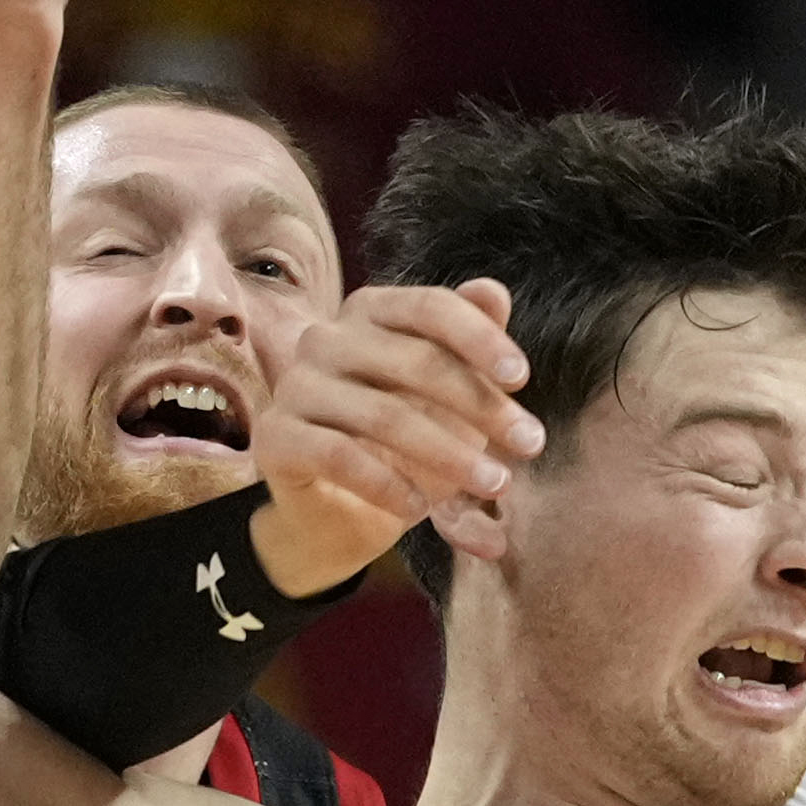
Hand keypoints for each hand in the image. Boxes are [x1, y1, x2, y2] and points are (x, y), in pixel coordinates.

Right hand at [245, 280, 540, 594]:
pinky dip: (388, 485)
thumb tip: (493, 290)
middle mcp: (325, 339)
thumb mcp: (450, 396)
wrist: (342, 514)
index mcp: (369, 311)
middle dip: (481, 406)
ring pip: (382, 414)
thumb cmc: (406, 443)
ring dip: (449, 454)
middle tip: (531, 444)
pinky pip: (339, 456)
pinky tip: (420, 510)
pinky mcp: (275, 436)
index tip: (521, 379)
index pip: (430, 308)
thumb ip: (471, 342)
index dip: (480, 339)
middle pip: (413, 360)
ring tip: (493, 483)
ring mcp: (295, 385)